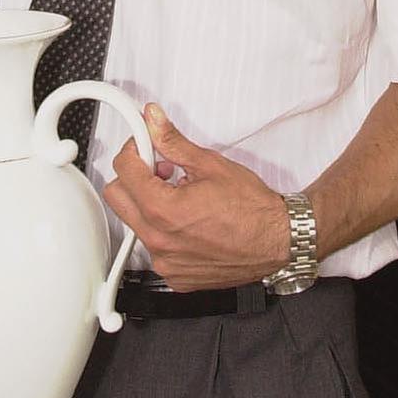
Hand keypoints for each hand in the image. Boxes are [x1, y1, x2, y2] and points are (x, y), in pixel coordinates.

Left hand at [102, 104, 290, 290]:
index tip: (146, 146)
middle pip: (118, 197)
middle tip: (160, 170)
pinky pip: (154, 249)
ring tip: (180, 197)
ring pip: (135, 224)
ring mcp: (166, 262)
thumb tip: (153, 120)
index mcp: (164, 210)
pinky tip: (188, 223)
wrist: (279, 240)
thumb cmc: (253, 208)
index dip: (135, 149)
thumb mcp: (210, 164)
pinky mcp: (175, 276)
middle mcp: (160, 240)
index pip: (124, 169)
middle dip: (134, 177)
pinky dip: (164, 232)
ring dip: (149, 206)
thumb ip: (173, 141)